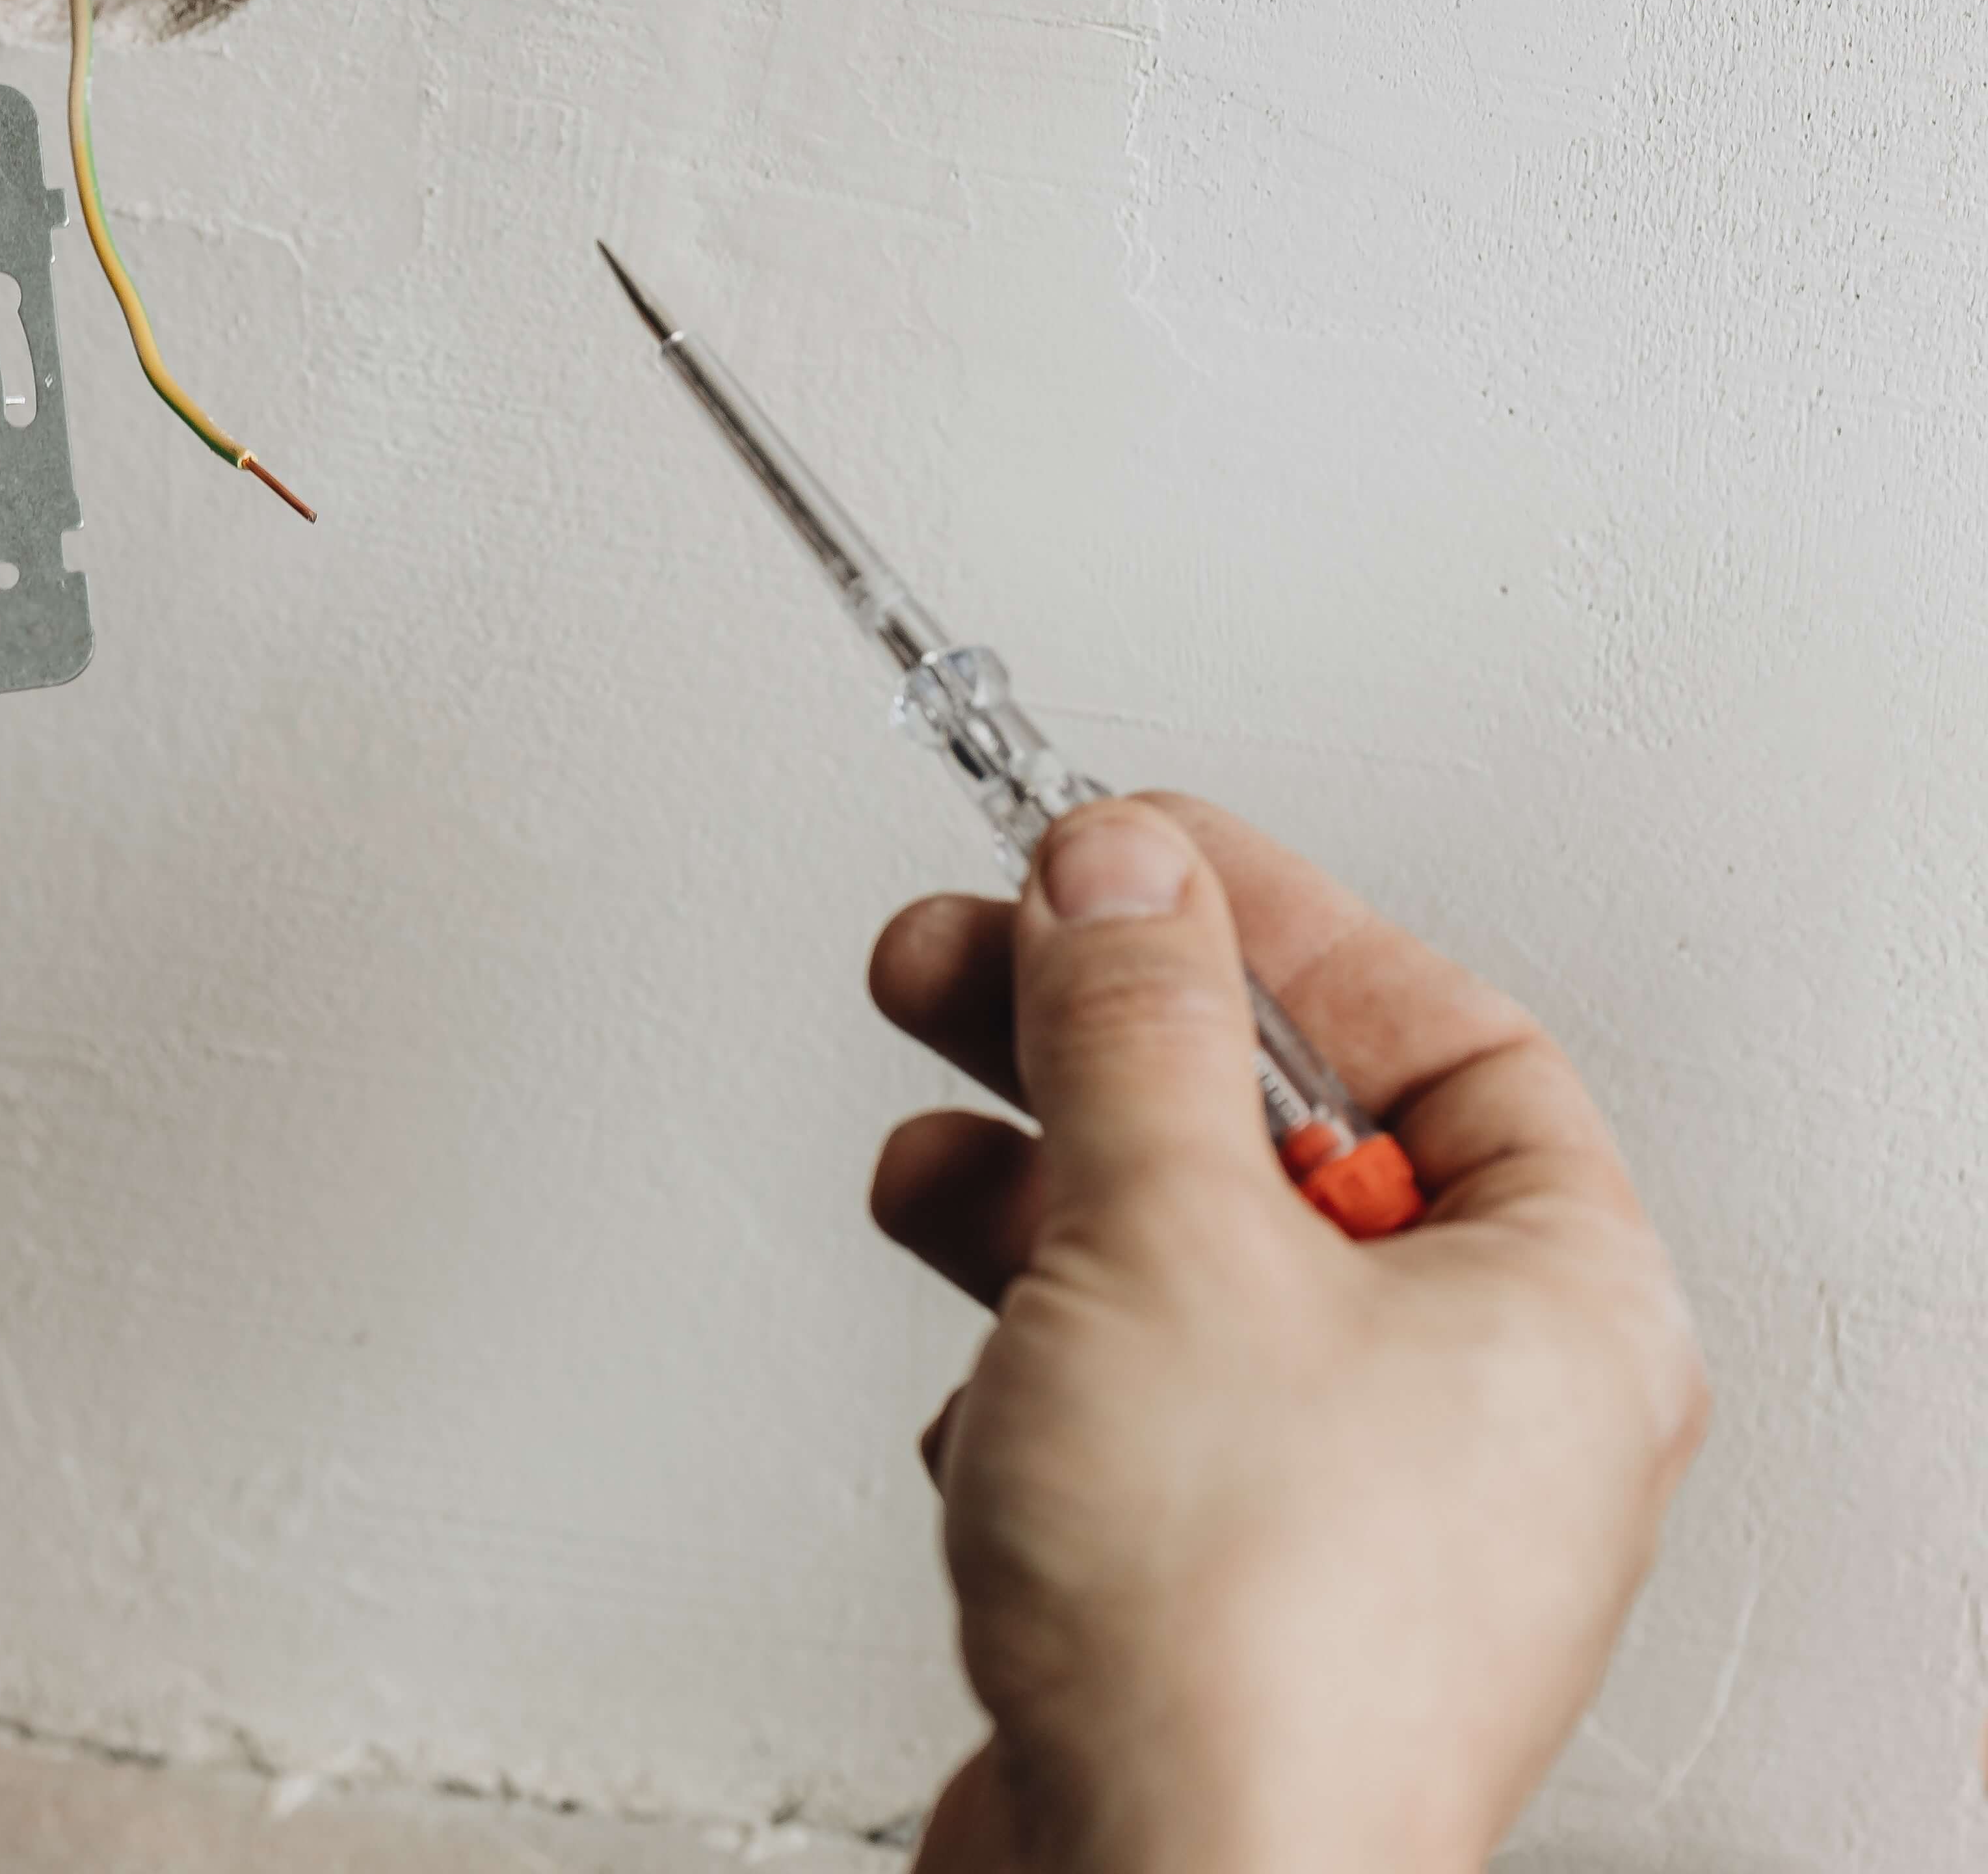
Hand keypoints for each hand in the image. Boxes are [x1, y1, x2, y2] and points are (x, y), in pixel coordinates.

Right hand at [862, 796, 1704, 1873]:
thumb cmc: (1239, 1634)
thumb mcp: (1161, 1229)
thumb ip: (1130, 1025)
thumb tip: (1121, 875)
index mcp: (1561, 1300)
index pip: (1435, 1029)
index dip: (1267, 922)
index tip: (1118, 855)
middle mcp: (1485, 1403)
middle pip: (1282, 1139)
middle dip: (1099, 1044)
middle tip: (963, 954)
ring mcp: (1355, 1506)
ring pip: (1184, 1272)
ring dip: (1035, 1200)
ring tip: (926, 1166)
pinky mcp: (1225, 1586)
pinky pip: (1132, 1408)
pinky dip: (1036, 1369)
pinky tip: (973, 1393)